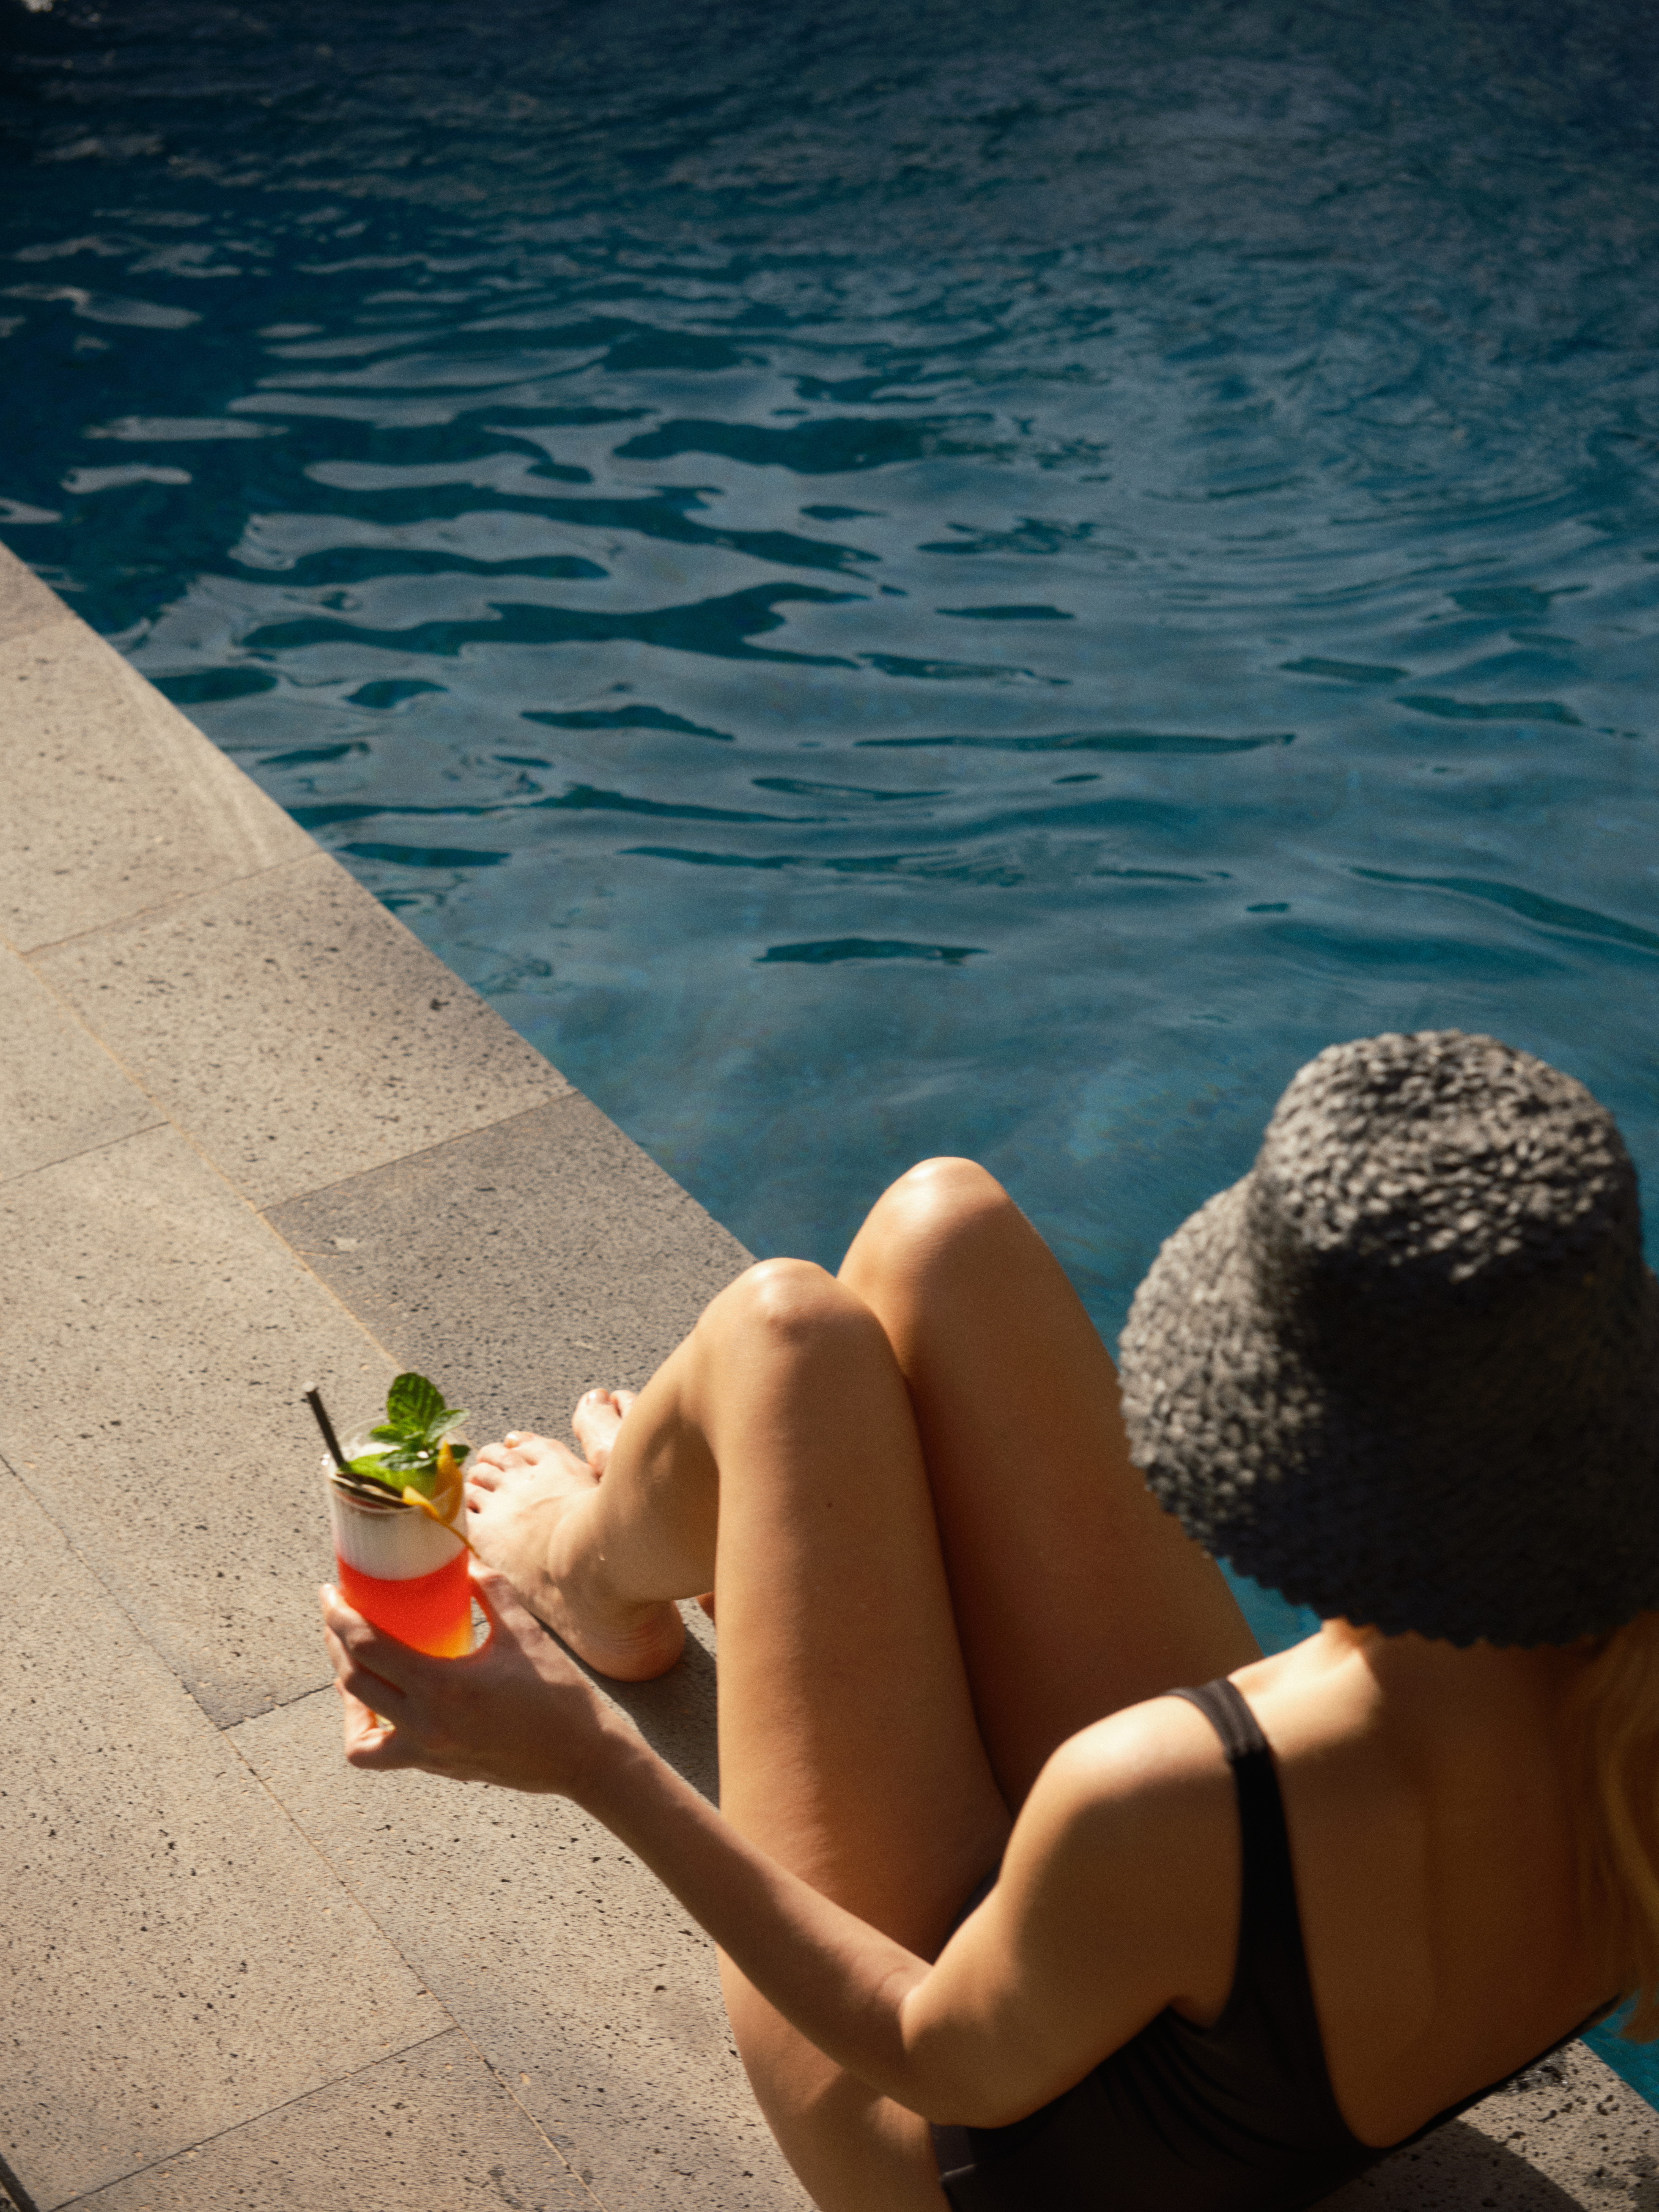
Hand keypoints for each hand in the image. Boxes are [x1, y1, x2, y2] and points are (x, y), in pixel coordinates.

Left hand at [319, 1564, 625, 1792]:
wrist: (580, 1756)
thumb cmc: (557, 1695)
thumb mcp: (524, 1633)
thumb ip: (491, 1591)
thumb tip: (466, 1563)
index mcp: (443, 1686)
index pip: (367, 1647)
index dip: (340, 1617)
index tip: (330, 1593)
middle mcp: (425, 1724)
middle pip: (352, 1680)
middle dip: (335, 1641)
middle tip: (336, 1614)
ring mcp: (426, 1751)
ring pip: (357, 1726)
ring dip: (346, 1689)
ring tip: (350, 1659)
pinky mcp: (434, 1766)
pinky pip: (379, 1754)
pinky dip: (367, 1729)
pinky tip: (379, 1704)